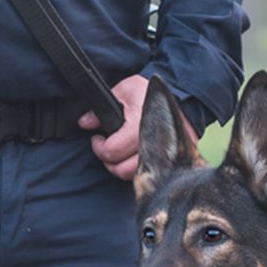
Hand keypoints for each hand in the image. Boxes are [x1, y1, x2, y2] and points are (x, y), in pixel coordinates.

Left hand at [79, 75, 197, 181]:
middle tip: (107, 149)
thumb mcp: (124, 90)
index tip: (98, 139)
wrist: (182, 98)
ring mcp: (166, 155)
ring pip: (136, 176)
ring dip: (123, 168)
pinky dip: (138, 170)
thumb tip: (84, 123)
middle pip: (123, 170)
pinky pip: (151, 175)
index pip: (112, 151)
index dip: (99, 147)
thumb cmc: (150, 93)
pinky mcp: (173, 162)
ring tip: (120, 154)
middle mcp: (154, 143)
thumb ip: (102, 108)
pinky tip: (133, 158)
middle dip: (110, 162)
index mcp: (140, 124)